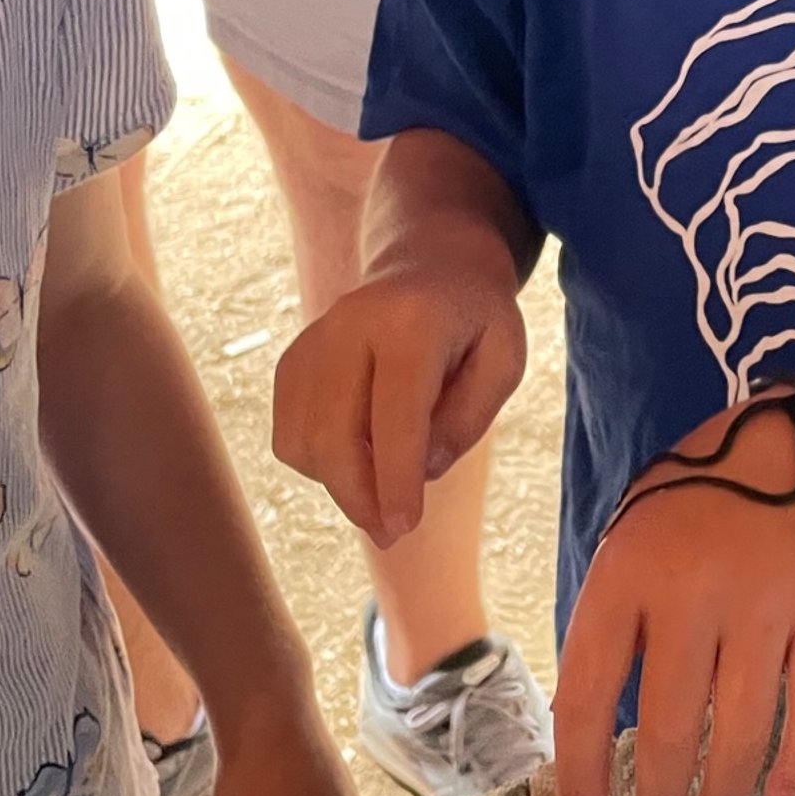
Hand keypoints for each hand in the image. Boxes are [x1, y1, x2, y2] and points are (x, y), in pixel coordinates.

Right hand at [273, 259, 525, 546]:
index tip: (402, 528)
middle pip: (335, 433)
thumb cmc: (476, 321)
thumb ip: (469, 417)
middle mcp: (350, 324)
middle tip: (393, 532)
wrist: (429, 264)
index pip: (395, 413)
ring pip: (303, 442)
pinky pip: (289, 436)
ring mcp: (312, 341)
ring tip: (386, 479)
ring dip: (339, 483)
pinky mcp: (292, 362)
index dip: (396, 478)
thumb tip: (421, 471)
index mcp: (412, 320)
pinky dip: (319, 464)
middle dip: (360, 496)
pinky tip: (360, 453)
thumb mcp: (505, 360)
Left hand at [552, 408, 794, 795]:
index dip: (581, 771)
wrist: (783, 450)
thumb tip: (591, 755)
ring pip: (742, 725)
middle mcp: (692, 590)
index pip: (588, 694)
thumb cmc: (684, 522)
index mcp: (624, 578)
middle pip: (672, 722)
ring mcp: (765, 600)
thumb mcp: (624, 557)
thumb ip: (610, 639)